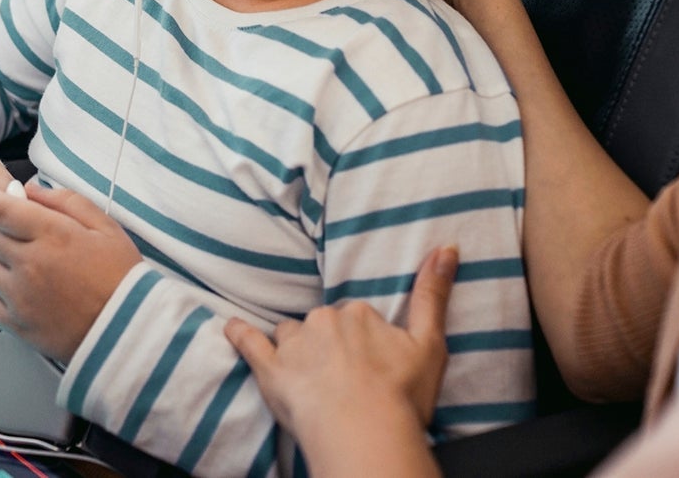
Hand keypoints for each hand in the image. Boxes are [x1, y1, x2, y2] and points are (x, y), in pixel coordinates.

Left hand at [0, 180, 141, 363]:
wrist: (129, 330)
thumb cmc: (121, 278)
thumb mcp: (105, 227)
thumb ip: (66, 201)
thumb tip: (30, 190)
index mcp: (53, 236)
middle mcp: (30, 265)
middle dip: (0, 227)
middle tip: (22, 232)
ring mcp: (21, 297)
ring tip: (27, 264)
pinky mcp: (17, 325)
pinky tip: (20, 290)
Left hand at [226, 246, 456, 433]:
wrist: (364, 432)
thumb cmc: (401, 394)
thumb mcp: (430, 343)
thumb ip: (434, 293)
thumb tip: (448, 246)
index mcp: (359, 314)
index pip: (356, 319)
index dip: (363, 343)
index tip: (370, 364)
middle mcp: (323, 321)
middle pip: (323, 326)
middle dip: (330, 346)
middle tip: (345, 378)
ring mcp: (294, 345)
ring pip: (291, 335)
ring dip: (296, 348)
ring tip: (307, 375)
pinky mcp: (269, 370)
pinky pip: (249, 343)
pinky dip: (238, 334)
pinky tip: (230, 328)